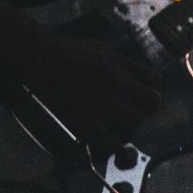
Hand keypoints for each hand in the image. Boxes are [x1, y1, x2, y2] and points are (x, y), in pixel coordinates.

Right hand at [3, 22, 162, 154]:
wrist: (37, 56)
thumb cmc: (67, 51)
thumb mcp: (102, 50)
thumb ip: (123, 65)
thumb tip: (139, 79)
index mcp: (120, 64)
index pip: (156, 80)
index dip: (152, 88)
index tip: (144, 92)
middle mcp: (116, 83)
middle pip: (152, 103)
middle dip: (147, 107)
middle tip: (135, 109)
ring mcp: (102, 103)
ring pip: (136, 121)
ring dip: (130, 123)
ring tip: (118, 120)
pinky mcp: (85, 120)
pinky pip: (112, 142)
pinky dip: (113, 143)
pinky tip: (109, 138)